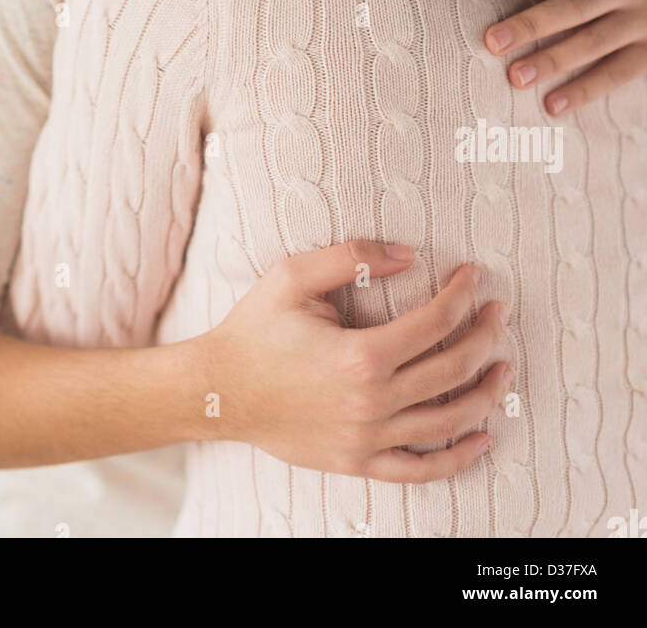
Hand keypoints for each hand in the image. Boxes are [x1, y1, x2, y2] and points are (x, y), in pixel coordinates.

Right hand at [200, 241, 508, 481]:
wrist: (219, 391)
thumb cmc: (254, 330)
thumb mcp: (294, 276)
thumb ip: (352, 256)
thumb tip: (407, 252)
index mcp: (360, 354)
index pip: (434, 322)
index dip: (462, 296)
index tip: (474, 277)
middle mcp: (371, 401)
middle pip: (451, 369)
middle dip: (484, 337)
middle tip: (499, 314)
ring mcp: (367, 437)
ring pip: (447, 421)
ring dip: (484, 393)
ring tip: (502, 368)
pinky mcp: (358, 462)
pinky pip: (420, 469)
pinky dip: (457, 459)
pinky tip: (481, 439)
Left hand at [484, 0, 646, 115]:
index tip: (491, 15)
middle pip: (574, 7)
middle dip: (533, 25)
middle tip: (495, 44)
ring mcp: (640, 24)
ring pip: (595, 42)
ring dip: (555, 61)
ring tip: (519, 79)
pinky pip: (617, 74)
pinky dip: (584, 90)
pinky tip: (556, 106)